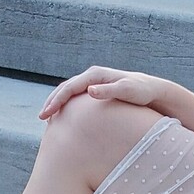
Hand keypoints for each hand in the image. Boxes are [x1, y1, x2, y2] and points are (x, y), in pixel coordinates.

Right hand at [39, 68, 165, 121]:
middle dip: (52, 102)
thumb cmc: (141, 92)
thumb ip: (109, 91)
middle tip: (42, 118)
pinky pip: (76, 97)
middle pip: (65, 88)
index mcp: (95, 75)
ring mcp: (94, 83)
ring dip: (57, 103)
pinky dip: (67, 105)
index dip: (57, 100)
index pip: (69, 87)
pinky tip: (64, 117)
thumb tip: (89, 90)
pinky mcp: (96, 90)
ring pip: (69, 92)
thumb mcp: (127, 91)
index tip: (47, 114)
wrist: (151, 90)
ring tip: (48, 118)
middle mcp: (92, 76)